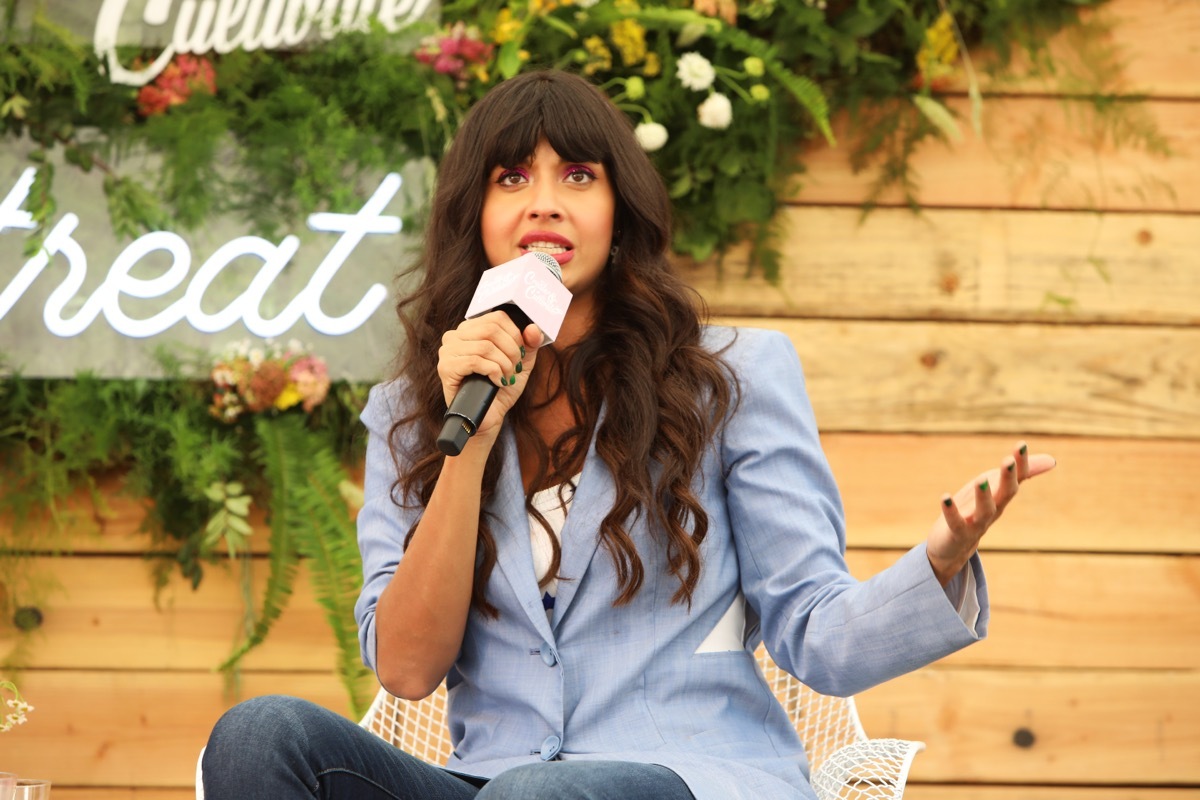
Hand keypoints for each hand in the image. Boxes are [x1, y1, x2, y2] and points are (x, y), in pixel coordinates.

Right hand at [437, 312, 543, 442]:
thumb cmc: (501, 388)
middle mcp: (455, 336)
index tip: (521, 354)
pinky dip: (493, 372)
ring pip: (485, 346)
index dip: (516, 335)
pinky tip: (496, 382)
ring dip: (503, 365)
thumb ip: (529, 344)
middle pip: (492, 329)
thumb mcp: (521, 363)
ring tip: (505, 378)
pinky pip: (475, 361)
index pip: (497, 317)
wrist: (489, 417)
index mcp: (471, 329)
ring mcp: (447, 351)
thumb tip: (533, 328)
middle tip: (515, 368)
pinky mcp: (445, 368)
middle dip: (511, 351)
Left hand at [926, 441, 1055, 585]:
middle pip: (1005, 494)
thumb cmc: (975, 510)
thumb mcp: (995, 488)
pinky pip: (955, 522)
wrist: (953, 548)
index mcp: (1001, 497)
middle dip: (1007, 477)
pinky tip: (945, 497)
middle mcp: (993, 510)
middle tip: (1008, 460)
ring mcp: (976, 523)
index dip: (1020, 464)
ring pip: (984, 511)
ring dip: (983, 495)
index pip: (1015, 479)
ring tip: (981, 479)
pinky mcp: (957, 533)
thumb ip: (1020, 474)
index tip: (1021, 445)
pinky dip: (951, 510)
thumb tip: (1052, 460)